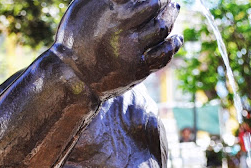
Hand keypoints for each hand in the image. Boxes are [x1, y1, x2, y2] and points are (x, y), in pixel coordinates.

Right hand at [52, 0, 182, 97]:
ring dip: (171, 15)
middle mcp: (122, 31)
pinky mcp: (139, 69)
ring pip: (162, 28)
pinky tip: (177, 37)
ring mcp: (132, 51)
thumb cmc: (75, 39)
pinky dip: (174, 44)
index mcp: (110, 14)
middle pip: (155, 7)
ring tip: (174, 8)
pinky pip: (163, 54)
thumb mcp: (82, 9)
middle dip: (164, 0)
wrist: (73, 77)